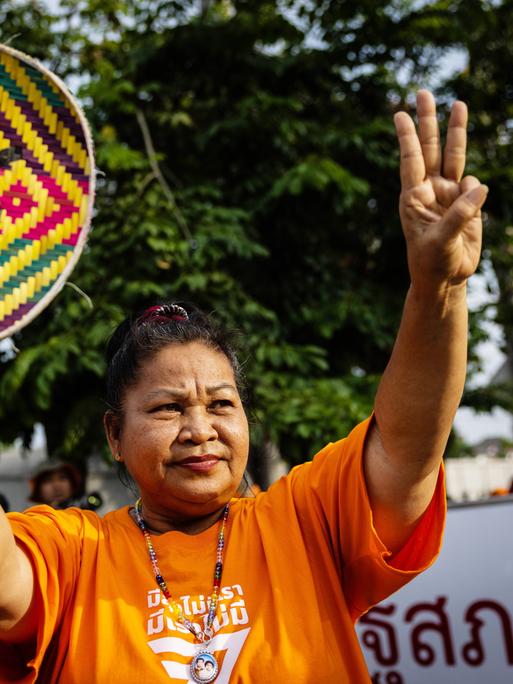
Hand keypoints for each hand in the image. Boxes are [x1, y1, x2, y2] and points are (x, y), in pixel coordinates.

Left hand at [394, 90, 487, 294]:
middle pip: (430, 148)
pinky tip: (470, 208)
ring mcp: (448, 193)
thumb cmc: (432, 262)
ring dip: (456, 130)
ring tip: (458, 104)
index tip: (399, 114)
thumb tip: (479, 185)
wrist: (446, 278)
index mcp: (413, 198)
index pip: (411, 161)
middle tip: (422, 92)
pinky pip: (473, 185)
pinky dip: (475, 190)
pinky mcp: (466, 201)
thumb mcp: (441, 241)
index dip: (407, 138)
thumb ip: (461, 214)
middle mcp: (430, 189)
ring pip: (453, 155)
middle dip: (428, 120)